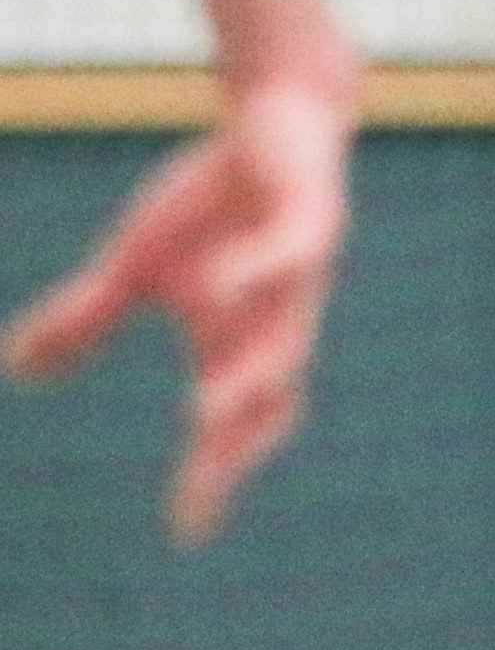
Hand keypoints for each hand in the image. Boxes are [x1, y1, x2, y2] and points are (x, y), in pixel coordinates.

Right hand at [4, 74, 356, 543]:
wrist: (276, 120)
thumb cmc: (212, 202)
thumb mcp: (134, 262)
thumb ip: (84, 318)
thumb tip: (16, 370)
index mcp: (237, 337)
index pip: (233, 423)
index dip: (214, 473)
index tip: (188, 528)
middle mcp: (276, 316)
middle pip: (271, 397)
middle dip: (237, 440)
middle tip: (203, 482)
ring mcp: (299, 270)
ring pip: (286, 335)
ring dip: (249, 372)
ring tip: (205, 406)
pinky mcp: (311, 215)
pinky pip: (293, 248)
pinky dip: (258, 269)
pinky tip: (225, 285)